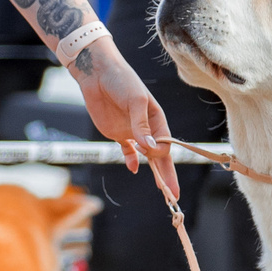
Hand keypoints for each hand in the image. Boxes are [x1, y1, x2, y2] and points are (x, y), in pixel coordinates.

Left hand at [73, 42, 179, 193]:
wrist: (97, 74)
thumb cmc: (121, 80)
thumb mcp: (135, 100)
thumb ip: (141, 125)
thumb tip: (149, 147)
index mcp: (157, 120)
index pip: (165, 145)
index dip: (160, 154)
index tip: (149, 151)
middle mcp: (147, 128)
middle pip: (161, 157)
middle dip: (168, 176)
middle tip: (174, 196)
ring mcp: (133, 132)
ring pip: (147, 157)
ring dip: (154, 172)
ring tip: (161, 189)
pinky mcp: (117, 133)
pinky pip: (128, 151)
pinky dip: (131, 160)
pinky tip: (134, 168)